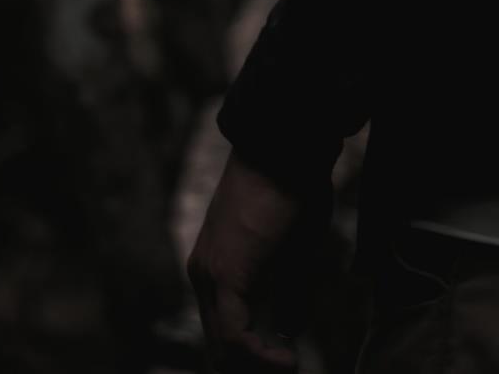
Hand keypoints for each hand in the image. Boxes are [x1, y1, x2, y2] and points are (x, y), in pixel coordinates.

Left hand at [187, 149, 327, 369]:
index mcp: (215, 267)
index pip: (222, 331)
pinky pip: (233, 334)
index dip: (252, 357)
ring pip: (223, 346)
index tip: (287, 363)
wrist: (285, 148)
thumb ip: (288, 294)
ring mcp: (208, 275)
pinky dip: (258, 355)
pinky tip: (287, 359)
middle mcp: (203, 275)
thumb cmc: (295, 189)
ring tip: (291, 367)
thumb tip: (288, 331)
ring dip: (258, 366)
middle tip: (288, 368)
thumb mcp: (295, 251)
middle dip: (253, 366)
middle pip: (219, 345)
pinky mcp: (224, 275)